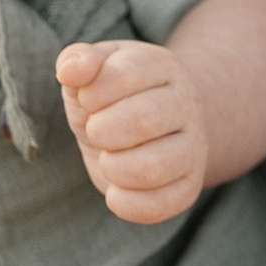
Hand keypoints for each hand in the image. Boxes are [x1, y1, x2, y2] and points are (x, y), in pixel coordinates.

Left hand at [57, 36, 206, 223]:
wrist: (152, 128)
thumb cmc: (114, 96)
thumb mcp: (93, 71)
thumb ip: (77, 60)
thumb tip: (71, 70)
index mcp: (161, 66)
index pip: (126, 74)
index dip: (93, 93)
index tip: (89, 100)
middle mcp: (186, 103)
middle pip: (143, 119)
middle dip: (101, 131)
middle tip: (96, 132)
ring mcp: (193, 146)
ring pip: (154, 167)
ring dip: (114, 168)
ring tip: (108, 160)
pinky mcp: (190, 185)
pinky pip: (163, 204)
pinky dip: (127, 205)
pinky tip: (115, 191)